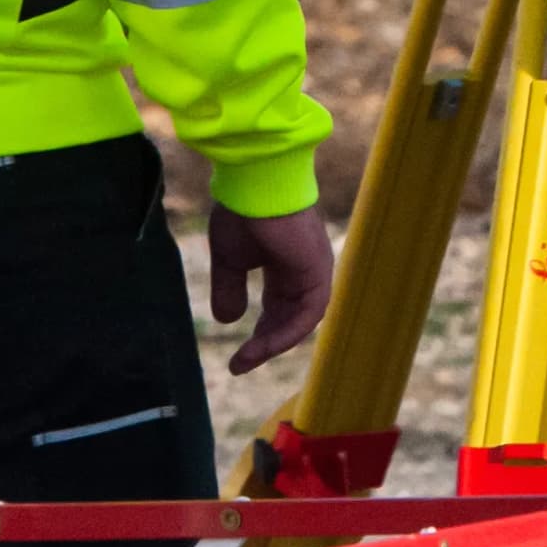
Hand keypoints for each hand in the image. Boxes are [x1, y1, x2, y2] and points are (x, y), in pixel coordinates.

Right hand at [207, 204, 333, 373]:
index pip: (277, 306)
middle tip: (240, 362)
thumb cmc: (242, 211)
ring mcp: (314, 269)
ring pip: (301, 320)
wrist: (254, 184)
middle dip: (265, 342)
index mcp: (285, 262)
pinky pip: (309, 313)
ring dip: (274, 343)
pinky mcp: (319, 270)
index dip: (260, 332)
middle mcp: (303, 268)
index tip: (238, 356)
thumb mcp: (230, 259)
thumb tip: (227, 321)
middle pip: (289, 317)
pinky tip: (263, 345)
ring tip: (246, 359)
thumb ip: (229, 288)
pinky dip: (287, 333)